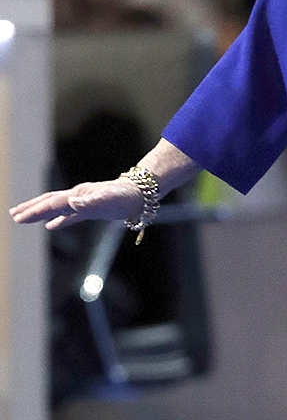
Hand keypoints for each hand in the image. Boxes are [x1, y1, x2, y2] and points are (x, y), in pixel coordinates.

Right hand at [9, 177, 142, 230]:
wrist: (141, 194)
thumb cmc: (125, 197)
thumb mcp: (109, 200)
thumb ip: (90, 201)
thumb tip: (71, 202)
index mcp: (78, 195)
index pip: (52, 203)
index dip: (35, 211)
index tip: (19, 218)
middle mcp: (78, 197)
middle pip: (49, 202)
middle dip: (31, 209)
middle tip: (13, 216)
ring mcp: (83, 202)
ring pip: (56, 207)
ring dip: (40, 212)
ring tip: (23, 217)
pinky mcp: (91, 209)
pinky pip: (69, 215)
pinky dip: (58, 220)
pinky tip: (50, 225)